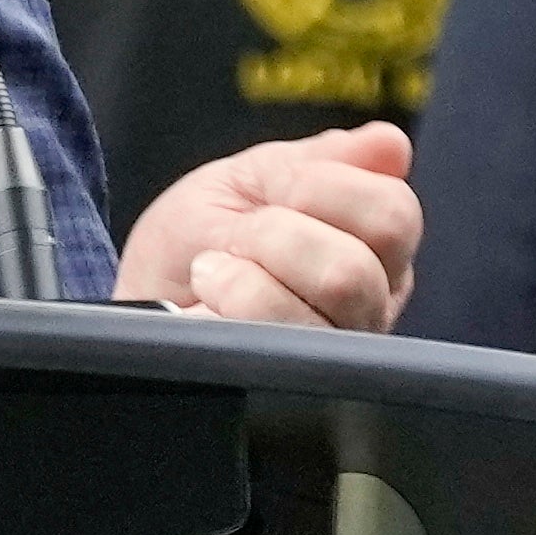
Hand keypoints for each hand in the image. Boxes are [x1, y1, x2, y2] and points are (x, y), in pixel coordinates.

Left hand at [117, 121, 415, 328]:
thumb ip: (318, 161)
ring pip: (325, 304)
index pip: (395, 213)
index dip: (322, 187)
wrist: (140, 297)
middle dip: (279, 234)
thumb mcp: (250, 180)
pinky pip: (278, 341)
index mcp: (375, 248)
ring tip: (214, 271)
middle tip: (240, 236)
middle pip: (358, 267)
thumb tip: (391, 143)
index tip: (270, 192)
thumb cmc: (198, 240)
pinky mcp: (294, 391)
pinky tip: (208, 304)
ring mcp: (335, 357)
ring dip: (251, 274)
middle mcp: (372, 307)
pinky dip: (231, 304)